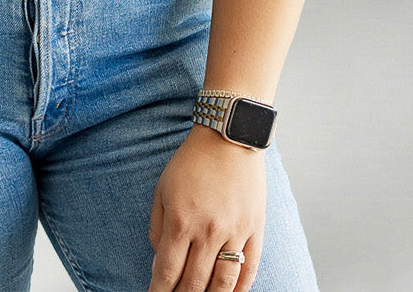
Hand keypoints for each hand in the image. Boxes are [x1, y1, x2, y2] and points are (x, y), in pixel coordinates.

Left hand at [148, 125, 265, 291]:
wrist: (229, 137)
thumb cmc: (192, 161)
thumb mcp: (162, 189)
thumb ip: (157, 227)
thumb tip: (160, 260)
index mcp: (181, 221)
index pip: (167, 272)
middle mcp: (208, 231)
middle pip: (194, 283)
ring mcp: (235, 232)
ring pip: (223, 283)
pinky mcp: (255, 229)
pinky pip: (250, 269)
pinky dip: (240, 288)